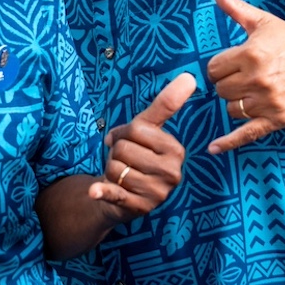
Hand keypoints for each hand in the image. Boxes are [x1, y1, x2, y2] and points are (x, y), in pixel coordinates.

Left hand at [87, 72, 196, 217]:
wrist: (125, 194)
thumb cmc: (137, 155)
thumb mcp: (147, 130)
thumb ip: (166, 104)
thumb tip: (189, 77)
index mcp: (176, 150)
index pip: (137, 129)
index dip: (123, 132)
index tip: (126, 139)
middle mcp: (172, 173)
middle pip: (124, 148)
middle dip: (116, 152)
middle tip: (124, 160)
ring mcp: (157, 193)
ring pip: (115, 167)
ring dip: (110, 169)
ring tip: (121, 174)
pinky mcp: (138, 208)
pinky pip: (115, 193)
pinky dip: (103, 192)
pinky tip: (95, 190)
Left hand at [205, 0, 284, 153]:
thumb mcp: (265, 22)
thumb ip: (235, 6)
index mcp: (252, 53)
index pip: (214, 68)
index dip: (221, 67)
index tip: (233, 64)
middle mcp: (258, 79)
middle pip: (220, 90)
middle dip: (228, 84)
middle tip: (244, 77)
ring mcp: (268, 101)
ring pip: (231, 109)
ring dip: (236, 102)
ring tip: (252, 92)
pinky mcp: (278, 119)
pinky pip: (246, 133)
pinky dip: (228, 142)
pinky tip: (213, 148)